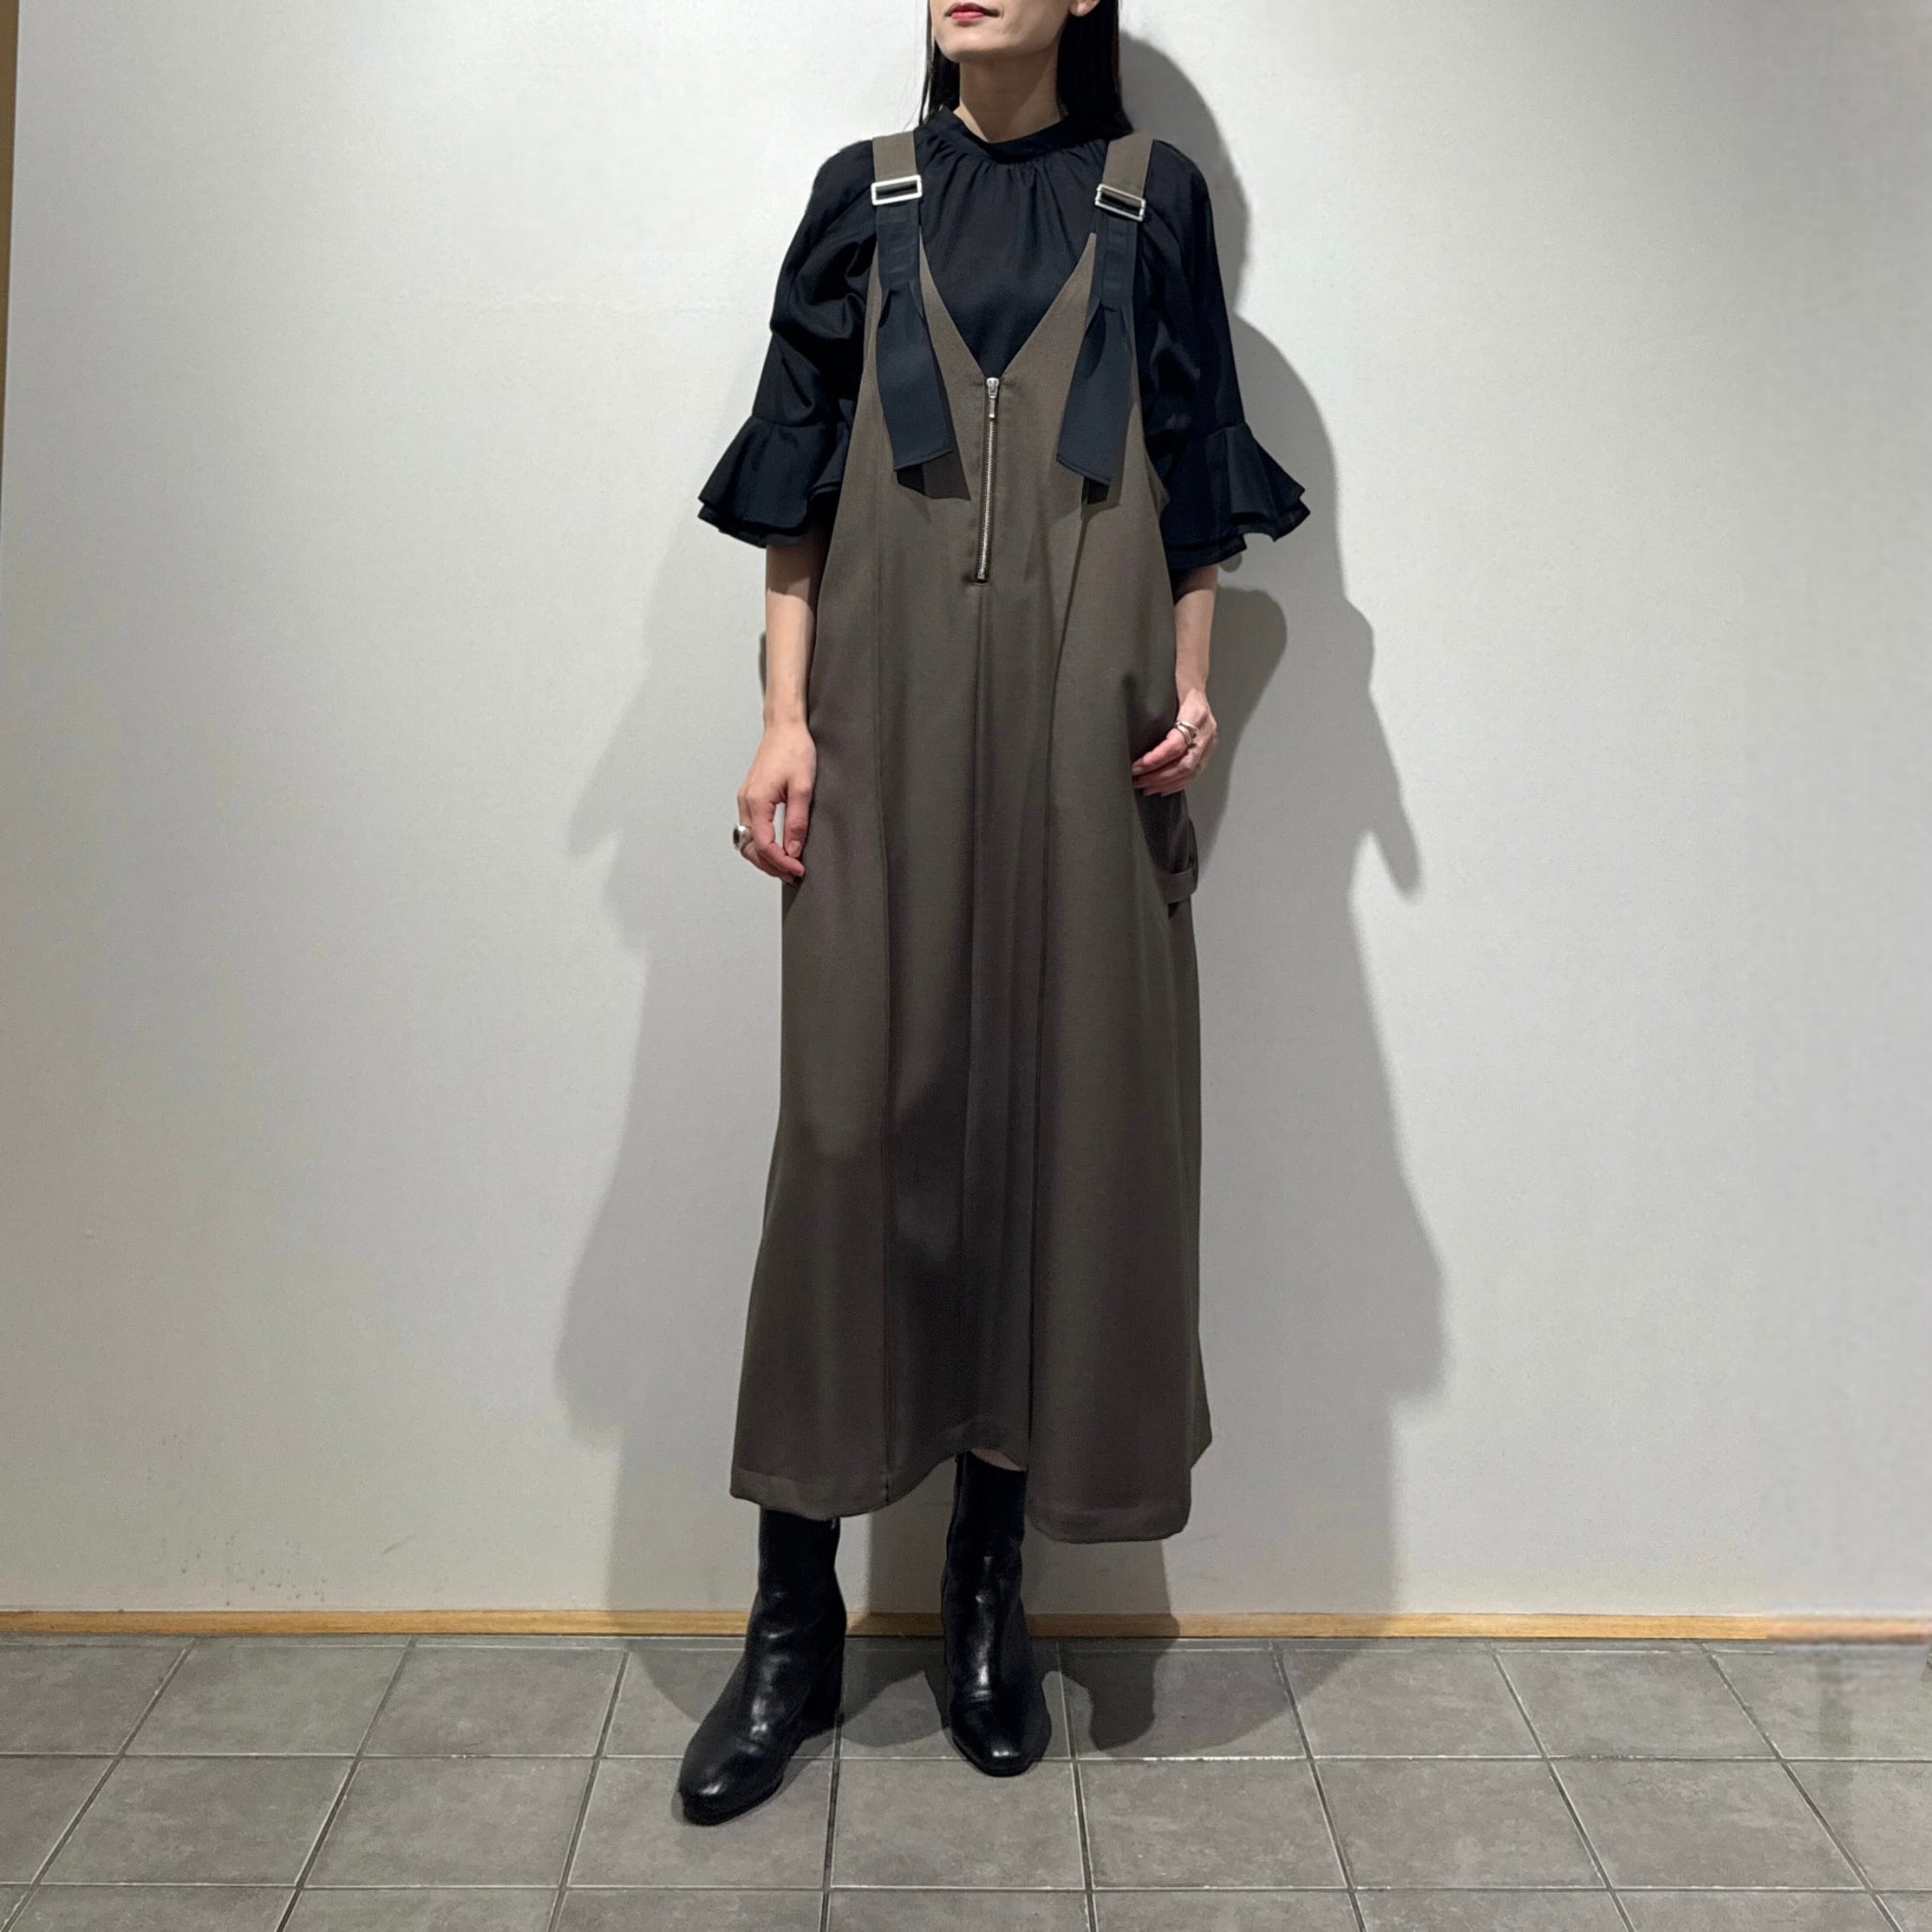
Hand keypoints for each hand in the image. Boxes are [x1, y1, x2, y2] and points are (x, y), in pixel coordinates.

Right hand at [738, 721, 815, 879]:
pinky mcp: (750, 797)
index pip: (764, 845)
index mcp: (757, 801)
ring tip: (786, 866)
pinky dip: (761, 844)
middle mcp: (745, 802)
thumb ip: (797, 821)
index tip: (798, 870)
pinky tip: (777, 847)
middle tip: (792, 874)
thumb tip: (794, 850)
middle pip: (750, 848)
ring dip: (764, 857)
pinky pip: (750, 829)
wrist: (784, 727)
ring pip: (747, 841)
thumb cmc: (794, 749)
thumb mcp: (803, 787)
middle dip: (770, 865)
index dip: (781, 862)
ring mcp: (745, 800)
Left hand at [1130, 685, 1214, 794]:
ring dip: (1166, 783)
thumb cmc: (1173, 683)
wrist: (1193, 681)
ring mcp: (1210, 741)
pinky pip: (1196, 771)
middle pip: (1185, 763)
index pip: (1176, 744)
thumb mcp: (1163, 690)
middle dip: (1159, 776)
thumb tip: (1128, 733)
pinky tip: (1163, 788)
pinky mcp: (1208, 749)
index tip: (1136, 766)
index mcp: (1196, 713)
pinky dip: (1178, 783)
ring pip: (1191, 771)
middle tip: (1137, 780)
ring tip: (1146, 788)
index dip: (1156, 759)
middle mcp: (1207, 730)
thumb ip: (1153, 710)